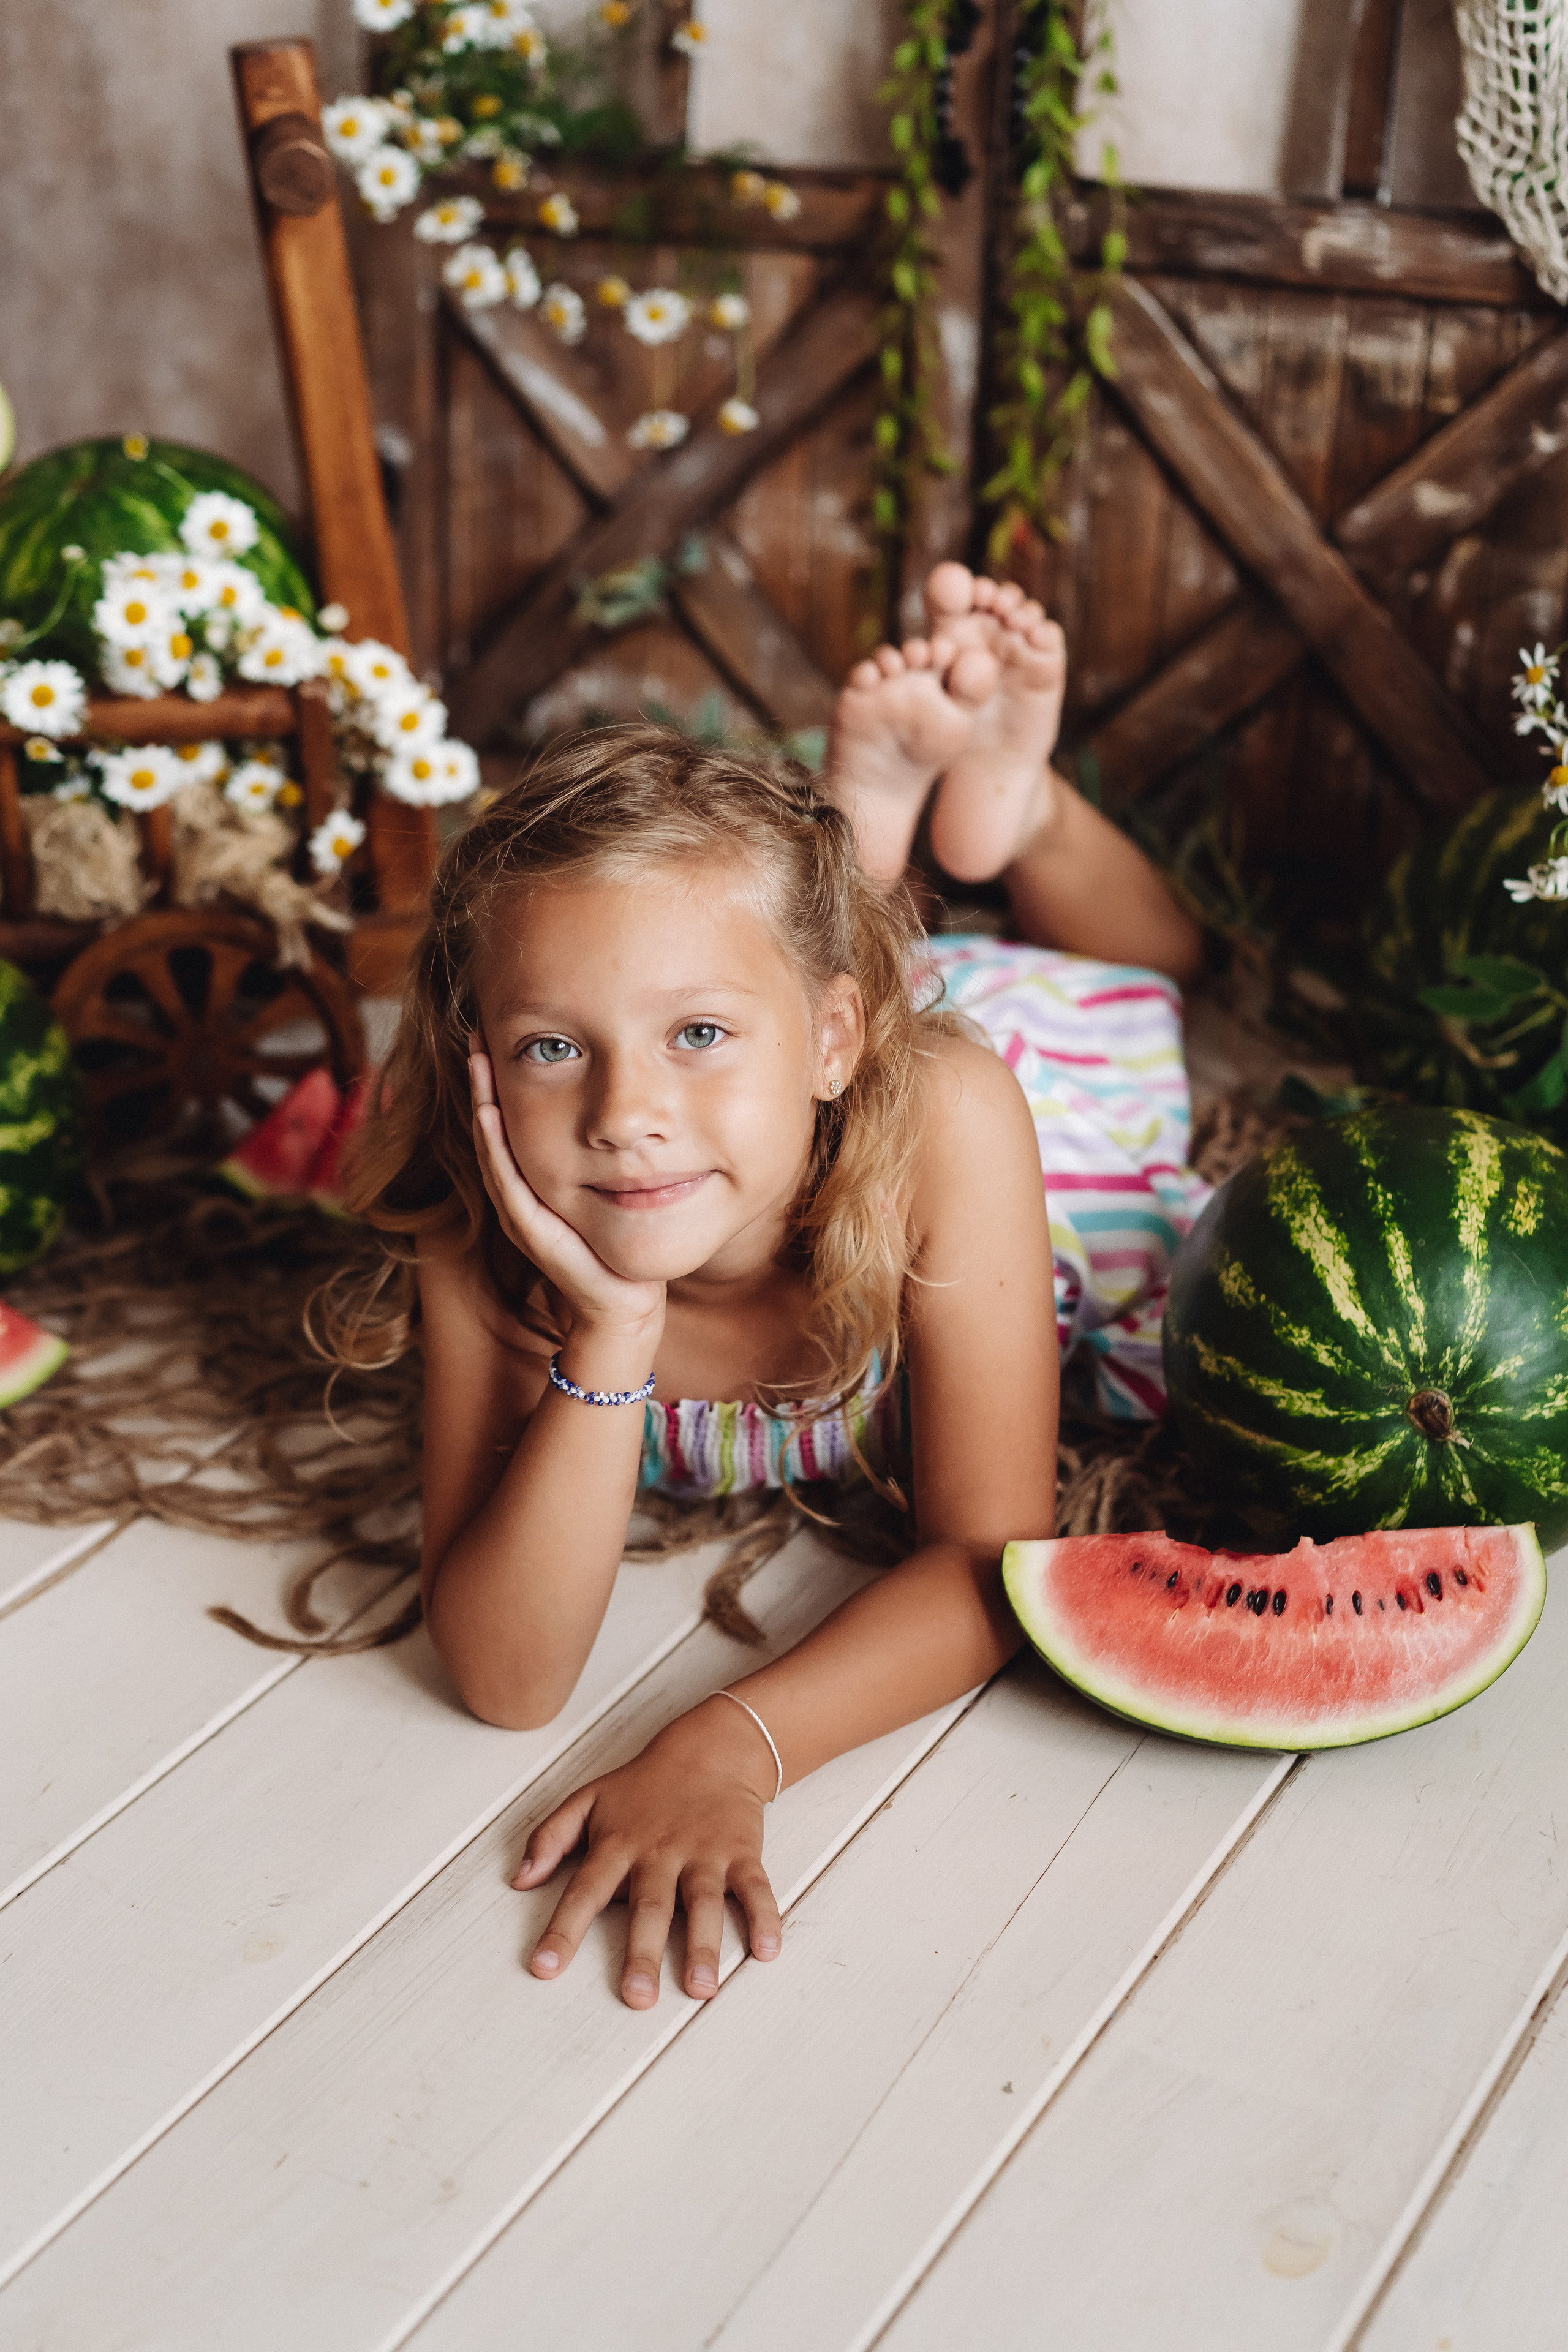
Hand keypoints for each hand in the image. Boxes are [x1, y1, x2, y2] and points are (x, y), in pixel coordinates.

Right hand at [468, 1035, 664, 1344]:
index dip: (500, 1082)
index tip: (497, 1034)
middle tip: (477, 1034)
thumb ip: (602, 1153)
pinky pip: (510, 1184)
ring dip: (482, 1104)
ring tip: (478, 1061)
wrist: (628, 1303)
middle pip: (494, 1130)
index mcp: (537, 1182)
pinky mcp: (536, 1233)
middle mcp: (523, 1196)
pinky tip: (489, 1115)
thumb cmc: (620, 1245)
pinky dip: (495, 1148)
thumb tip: (621, 1106)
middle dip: (484, 1082)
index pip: (510, 1123)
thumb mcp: (611, 1186)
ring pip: (494, 1150)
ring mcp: (525, 1214)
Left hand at [512, 1699, 783, 2006]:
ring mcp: (704, 1852)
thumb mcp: (588, 1800)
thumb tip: (518, 1880)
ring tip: (701, 1990)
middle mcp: (660, 1851)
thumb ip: (550, 1837)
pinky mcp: (741, 1852)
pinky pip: (755, 1886)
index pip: (585, 1890)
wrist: (710, 1749)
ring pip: (702, 1902)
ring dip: (704, 1946)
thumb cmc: (642, 1786)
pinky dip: (764, 1916)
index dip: (564, 1930)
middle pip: (649, 1906)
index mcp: (618, 1844)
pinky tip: (767, 1950)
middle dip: (643, 1953)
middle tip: (637, 1998)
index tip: (544, 1969)